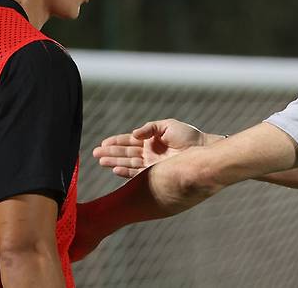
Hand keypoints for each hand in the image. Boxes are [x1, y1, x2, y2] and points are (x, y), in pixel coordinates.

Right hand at [93, 119, 210, 177]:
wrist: (202, 149)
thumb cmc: (188, 135)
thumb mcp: (167, 125)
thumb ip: (150, 128)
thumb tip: (134, 134)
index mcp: (150, 140)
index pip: (129, 141)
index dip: (116, 142)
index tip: (103, 143)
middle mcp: (149, 152)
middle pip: (125, 152)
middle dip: (110, 153)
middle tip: (95, 154)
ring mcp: (151, 163)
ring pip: (128, 163)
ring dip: (114, 162)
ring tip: (100, 161)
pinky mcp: (156, 173)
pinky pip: (137, 173)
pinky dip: (126, 172)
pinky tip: (115, 170)